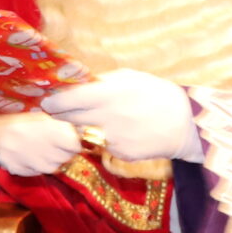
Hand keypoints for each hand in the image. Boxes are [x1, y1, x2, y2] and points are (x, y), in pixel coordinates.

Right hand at [0, 111, 81, 176]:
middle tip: (54, 146)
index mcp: (44, 128)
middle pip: (64, 158)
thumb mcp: (42, 119)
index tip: (70, 141)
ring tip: (41, 151)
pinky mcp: (18, 169)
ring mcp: (26, 159)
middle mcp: (36, 144)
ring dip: (50, 161)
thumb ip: (62, 126)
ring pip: (52, 167)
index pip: (73, 144)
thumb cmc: (22, 123)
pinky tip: (30, 157)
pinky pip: (37, 173)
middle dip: (63, 153)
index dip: (74, 143)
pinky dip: (37, 167)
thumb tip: (82, 132)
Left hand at [42, 70, 202, 162]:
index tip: (46, 101)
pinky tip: (123, 131)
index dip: (54, 102)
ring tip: (103, 117)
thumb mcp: (130, 78)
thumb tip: (79, 84)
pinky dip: (106, 139)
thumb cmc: (156, 94)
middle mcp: (107, 118)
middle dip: (62, 115)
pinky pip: (103, 145)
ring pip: (86, 133)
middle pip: (71, 119)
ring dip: (86, 126)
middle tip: (58, 110)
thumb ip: (103, 82)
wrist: (185, 123)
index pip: (69, 100)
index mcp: (109, 95)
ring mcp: (112, 139)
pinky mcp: (119, 154)